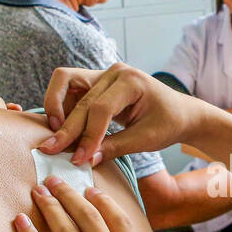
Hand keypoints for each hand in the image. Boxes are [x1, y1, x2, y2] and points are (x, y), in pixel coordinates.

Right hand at [39, 62, 212, 166]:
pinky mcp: (95, 84)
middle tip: (51, 151)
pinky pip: (69, 91)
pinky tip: (64, 131)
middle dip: (66, 128)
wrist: (180, 113)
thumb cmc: (169, 123)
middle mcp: (114, 72)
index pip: (100, 108)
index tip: (80, 158)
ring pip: (65, 83)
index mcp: (131, 80)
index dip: (88, 135)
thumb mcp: (147, 139)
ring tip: (55, 137)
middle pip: (80, 99)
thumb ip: (116, 147)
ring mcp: (103, 75)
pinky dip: (62, 109)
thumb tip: (86, 159)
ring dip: (56, 109)